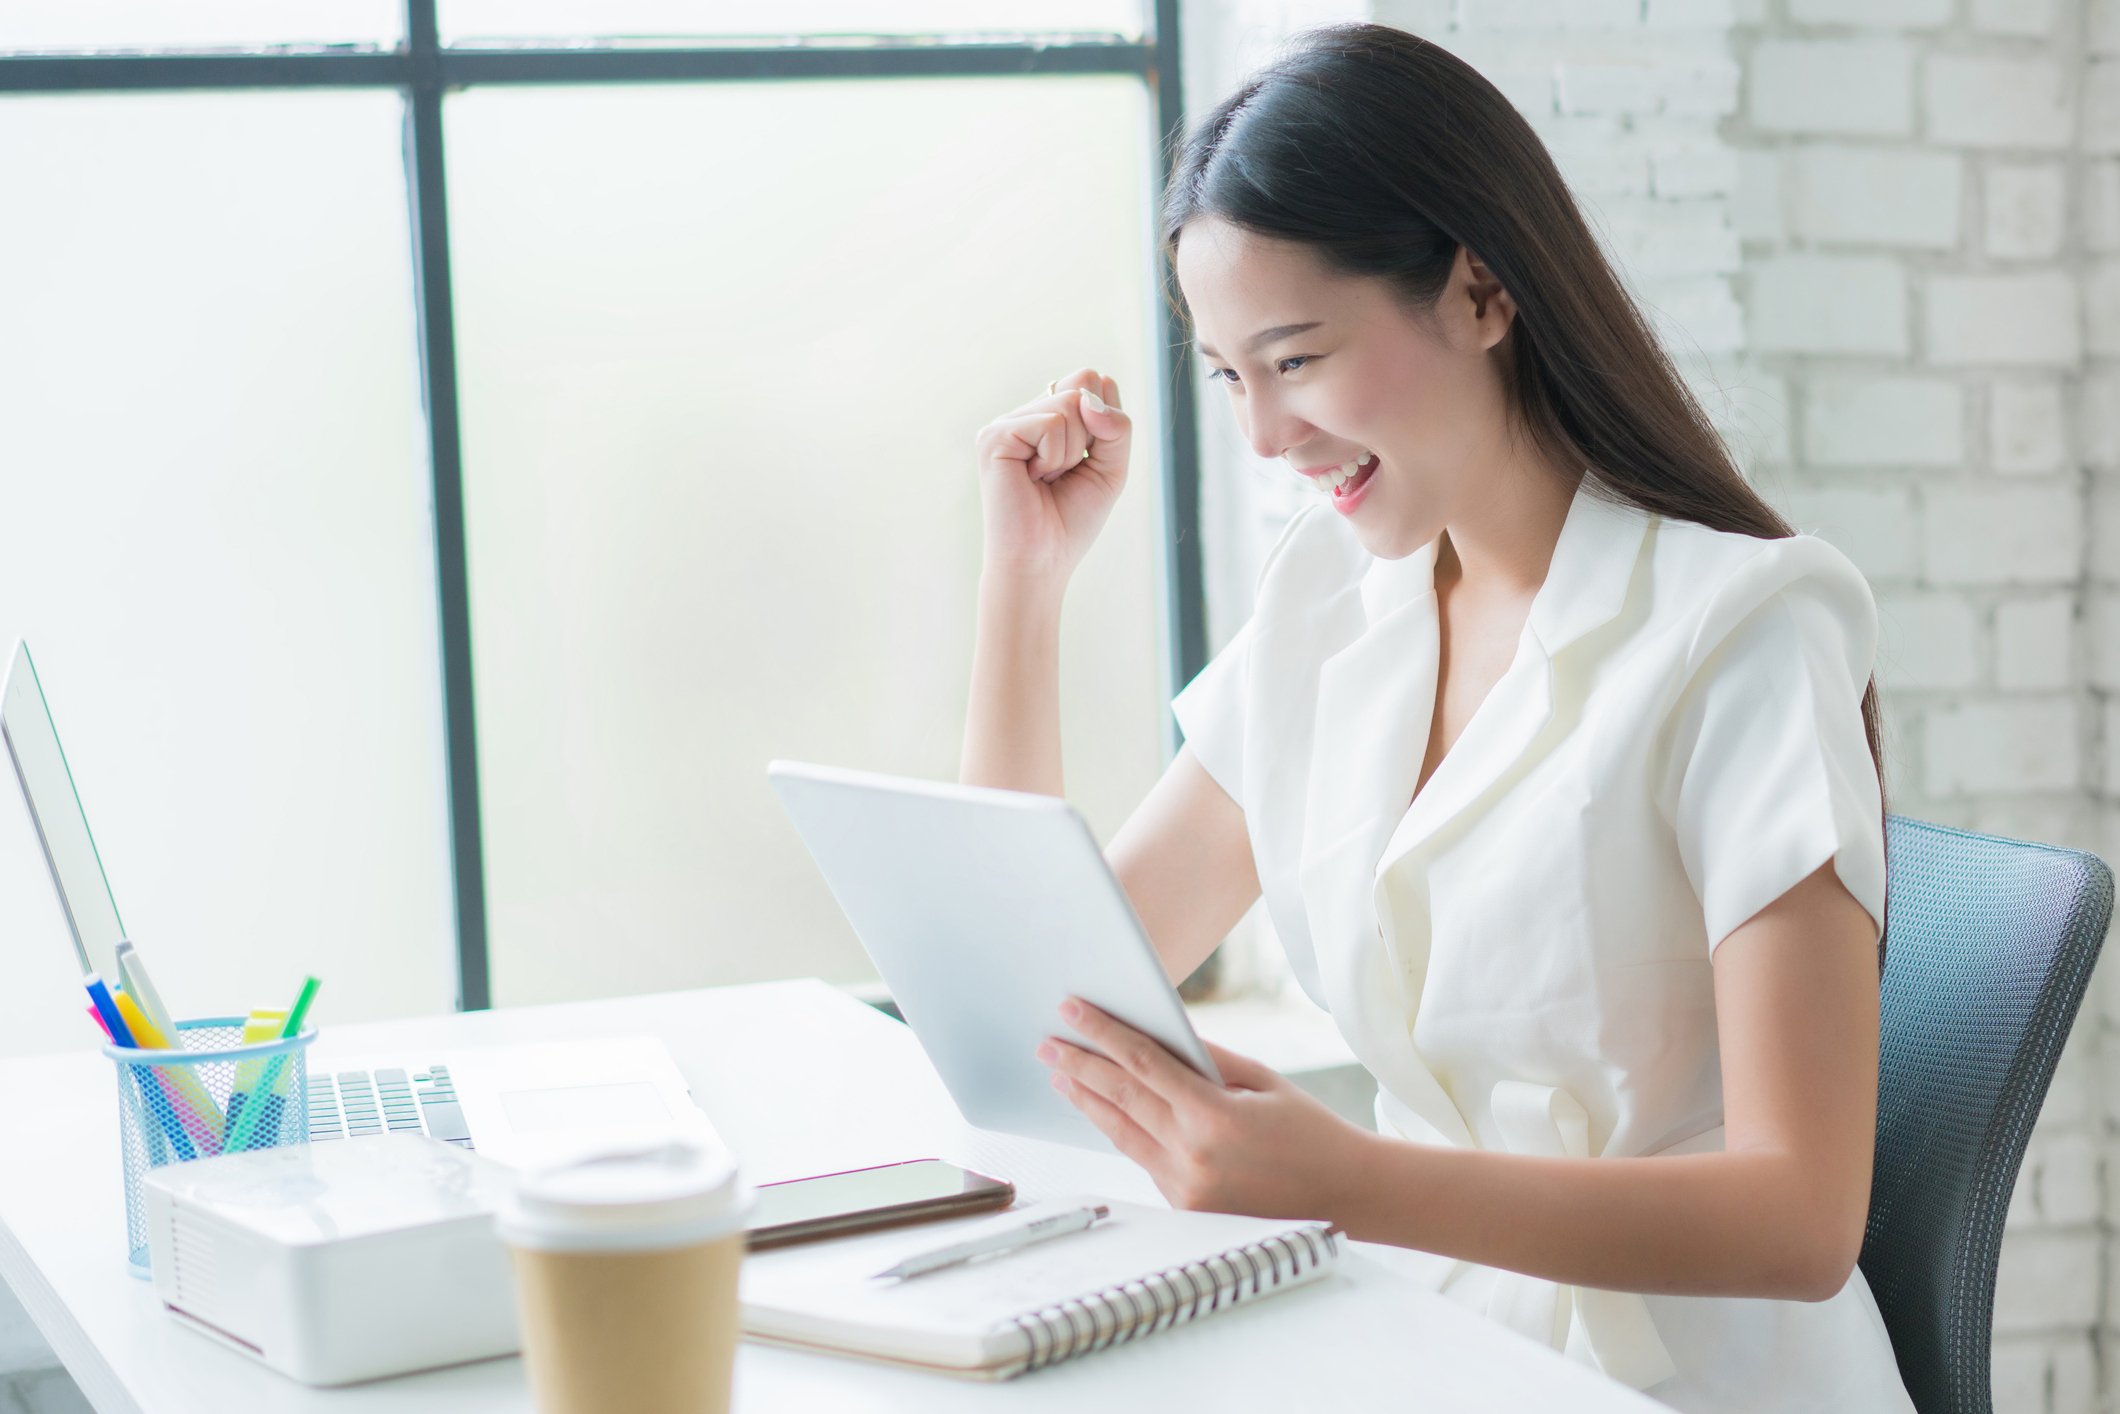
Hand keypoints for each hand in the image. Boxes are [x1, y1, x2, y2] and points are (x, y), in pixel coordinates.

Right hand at [971, 367, 1131, 582]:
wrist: (1041, 561)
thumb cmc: (1071, 520)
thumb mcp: (1111, 467)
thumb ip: (1117, 426)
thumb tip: (1088, 399)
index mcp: (1049, 417)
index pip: (1094, 381)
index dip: (1105, 422)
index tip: (1084, 462)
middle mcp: (1026, 414)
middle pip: (1084, 384)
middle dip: (1090, 436)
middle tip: (1062, 473)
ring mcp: (1007, 422)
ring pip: (1070, 403)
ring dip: (1070, 452)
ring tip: (1045, 479)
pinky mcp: (994, 436)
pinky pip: (1050, 424)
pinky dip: (1054, 458)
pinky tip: (1032, 479)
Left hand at [1036, 997, 1371, 1218]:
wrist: (1346, 1196)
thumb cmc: (1309, 1131)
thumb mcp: (1262, 1081)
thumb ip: (1206, 1060)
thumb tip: (1155, 1035)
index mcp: (1214, 1117)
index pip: (1143, 1064)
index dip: (1102, 1034)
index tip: (1072, 1011)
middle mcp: (1193, 1157)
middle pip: (1121, 1099)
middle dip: (1080, 1067)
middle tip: (1047, 1044)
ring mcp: (1186, 1189)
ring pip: (1123, 1135)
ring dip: (1089, 1102)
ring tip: (1061, 1076)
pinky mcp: (1186, 1209)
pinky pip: (1145, 1160)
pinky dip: (1121, 1132)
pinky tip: (1102, 1111)